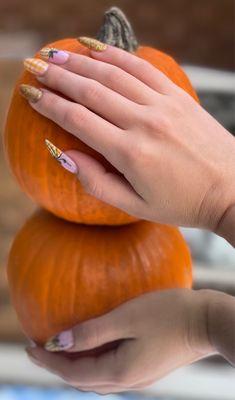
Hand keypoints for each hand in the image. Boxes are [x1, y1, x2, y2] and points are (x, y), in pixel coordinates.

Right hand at [21, 42, 234, 230]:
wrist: (231, 189)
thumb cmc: (182, 202)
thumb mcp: (136, 206)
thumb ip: (97, 182)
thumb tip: (64, 155)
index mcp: (130, 154)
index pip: (78, 120)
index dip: (50, 105)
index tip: (31, 95)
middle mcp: (144, 123)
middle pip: (91, 91)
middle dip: (58, 78)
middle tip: (35, 67)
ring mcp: (163, 106)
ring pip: (113, 75)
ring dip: (81, 62)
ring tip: (56, 55)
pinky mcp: (178, 97)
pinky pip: (142, 69)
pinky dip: (117, 56)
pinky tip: (97, 49)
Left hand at [26, 289, 213, 394]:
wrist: (208, 322)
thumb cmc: (169, 314)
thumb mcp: (127, 318)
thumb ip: (92, 332)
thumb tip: (58, 342)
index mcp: (119, 372)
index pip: (72, 373)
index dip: (48, 361)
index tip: (28, 346)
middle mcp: (127, 380)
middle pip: (82, 380)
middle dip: (57, 366)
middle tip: (40, 347)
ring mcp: (139, 376)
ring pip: (96, 377)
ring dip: (74, 365)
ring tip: (61, 348)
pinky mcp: (147, 367)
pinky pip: (110, 369)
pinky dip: (92, 361)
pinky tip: (92, 345)